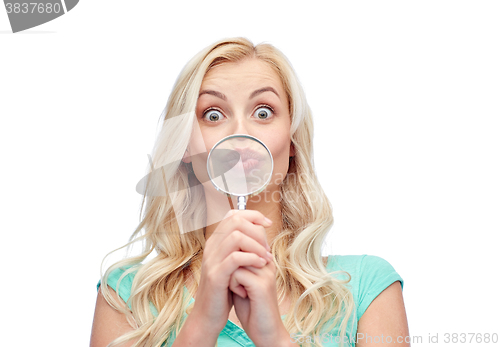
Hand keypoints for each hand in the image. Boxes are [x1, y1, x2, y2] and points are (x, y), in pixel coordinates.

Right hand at [189, 209, 271, 332]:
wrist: (208, 316)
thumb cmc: (224, 290)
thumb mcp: (233, 265)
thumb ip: (241, 247)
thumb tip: (260, 231)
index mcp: (216, 241)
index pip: (233, 215)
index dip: (253, 215)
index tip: (268, 224)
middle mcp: (211, 247)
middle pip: (235, 221)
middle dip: (257, 230)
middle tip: (267, 246)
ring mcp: (212, 260)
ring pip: (236, 237)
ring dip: (256, 245)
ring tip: (266, 257)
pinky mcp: (216, 276)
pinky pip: (235, 258)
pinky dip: (252, 258)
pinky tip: (262, 265)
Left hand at [230, 254, 289, 346]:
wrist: (265, 331)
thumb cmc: (251, 307)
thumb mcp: (242, 280)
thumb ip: (237, 263)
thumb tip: (222, 248)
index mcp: (264, 259)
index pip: (243, 241)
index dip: (232, 257)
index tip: (235, 275)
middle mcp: (267, 262)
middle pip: (238, 249)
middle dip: (230, 266)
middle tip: (237, 283)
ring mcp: (266, 272)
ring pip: (235, 260)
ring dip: (230, 275)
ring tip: (240, 289)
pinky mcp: (262, 285)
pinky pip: (236, 273)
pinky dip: (233, 285)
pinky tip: (241, 295)